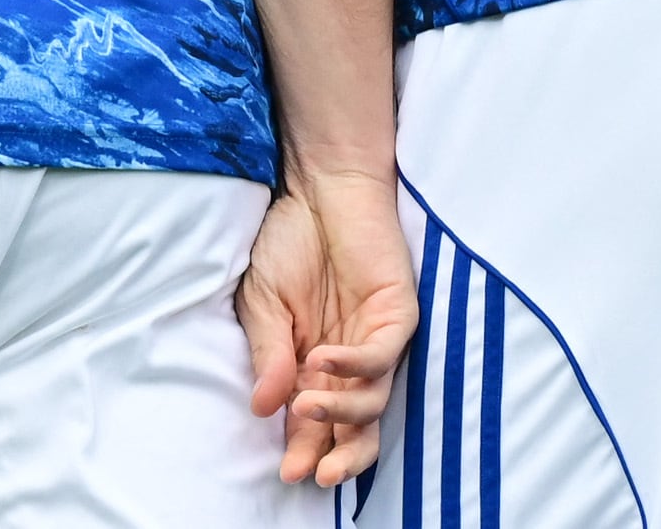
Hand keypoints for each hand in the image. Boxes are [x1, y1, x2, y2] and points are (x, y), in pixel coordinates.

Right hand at [237, 163, 415, 487]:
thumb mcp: (263, 303)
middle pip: (358, 426)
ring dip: (340, 411)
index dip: (305, 450)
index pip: (318, 425)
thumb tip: (263, 409)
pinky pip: (383, 354)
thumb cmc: (290, 241)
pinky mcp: (398, 313)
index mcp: (314, 367)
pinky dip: (353, 365)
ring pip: (374, 399)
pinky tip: (321, 360)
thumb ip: (269, 355)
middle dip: (339, 455)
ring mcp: (377, 339)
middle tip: (313, 473)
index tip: (287, 472)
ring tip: (306, 407)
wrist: (318, 187)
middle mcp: (351, 362)